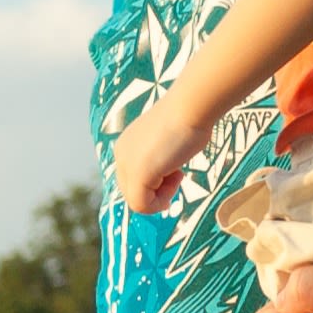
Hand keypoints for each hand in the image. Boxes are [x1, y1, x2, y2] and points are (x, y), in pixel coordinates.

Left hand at [109, 90, 222, 215]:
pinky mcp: (138, 174)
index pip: (133, 179)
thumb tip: (165, 173)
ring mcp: (127, 165)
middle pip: (133, 192)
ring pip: (137, 201)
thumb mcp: (167, 142)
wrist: (191, 107)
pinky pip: (141, 205)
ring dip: (161, 196)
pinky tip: (176, 181)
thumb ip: (159, 158)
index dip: (156, 184)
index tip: (175, 172)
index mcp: (126, 146)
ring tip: (177, 174)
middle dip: (156, 192)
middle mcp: (121, 155)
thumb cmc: (187, 119)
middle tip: (177, 175)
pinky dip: (159, 203)